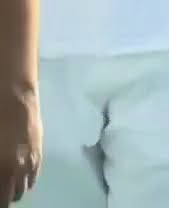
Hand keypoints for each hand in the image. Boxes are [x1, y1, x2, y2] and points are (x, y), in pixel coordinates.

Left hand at [0, 86, 39, 206]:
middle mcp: (18, 170)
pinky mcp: (39, 153)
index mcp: (2, 169)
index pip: (2, 198)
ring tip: (7, 187)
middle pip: (11, 197)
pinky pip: (33, 176)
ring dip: (14, 191)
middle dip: (5, 198)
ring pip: (23, 189)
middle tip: (0, 191)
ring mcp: (30, 162)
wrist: (16, 97)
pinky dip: (25, 182)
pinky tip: (19, 179)